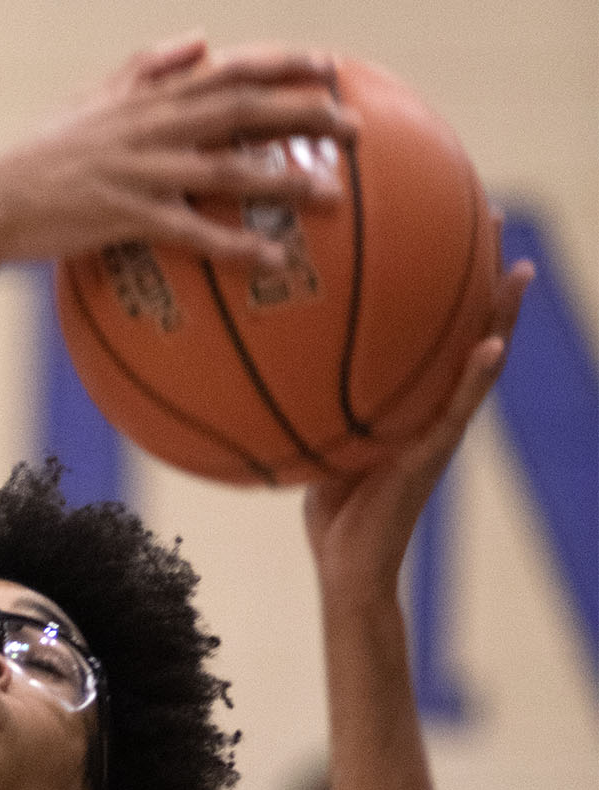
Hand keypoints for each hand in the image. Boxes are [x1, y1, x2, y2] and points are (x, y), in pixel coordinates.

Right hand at [0, 34, 353, 275]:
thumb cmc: (37, 155)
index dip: (284, 63)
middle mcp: (156, 124)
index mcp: (150, 96)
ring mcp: (145, 170)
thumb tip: (200, 41)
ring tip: (332, 194)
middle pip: (247, 109)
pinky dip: (236, 246)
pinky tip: (272, 261)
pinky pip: (194, 232)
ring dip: (285, 179)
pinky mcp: (129, 215)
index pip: (230, 67)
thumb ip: (147, 66)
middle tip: (355, 129)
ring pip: (230, 166)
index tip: (329, 66)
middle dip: (306, 114)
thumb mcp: (90, 96)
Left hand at [306, 239, 532, 600]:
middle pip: (467, 328)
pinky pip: (461, 409)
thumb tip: (276, 364)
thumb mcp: (318, 443)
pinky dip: (478, 378)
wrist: (348, 567)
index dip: (442, 283)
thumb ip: (312, 406)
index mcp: (410, 402)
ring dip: (502, 316)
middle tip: (494, 216)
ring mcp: (441, 430)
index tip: (443, 225)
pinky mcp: (435, 455)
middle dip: (481, 276)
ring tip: (519, 270)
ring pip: (482, 361)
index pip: (433, 331)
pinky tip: (491, 345)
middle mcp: (434, 408)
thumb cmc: (332, 512)